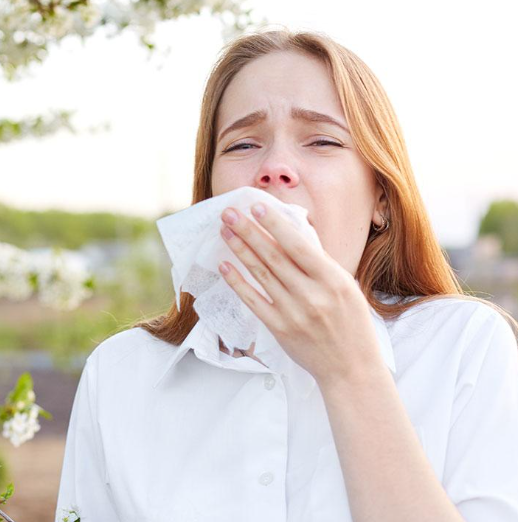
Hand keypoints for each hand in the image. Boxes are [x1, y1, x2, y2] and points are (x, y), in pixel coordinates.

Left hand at [217, 202, 380, 385]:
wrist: (351, 369)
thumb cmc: (351, 324)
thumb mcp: (346, 287)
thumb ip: (319, 264)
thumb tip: (290, 235)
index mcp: (333, 280)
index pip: (299, 246)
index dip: (275, 225)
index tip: (257, 206)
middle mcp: (312, 295)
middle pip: (274, 256)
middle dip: (249, 231)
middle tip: (230, 212)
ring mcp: (294, 313)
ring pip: (261, 275)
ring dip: (240, 251)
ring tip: (225, 231)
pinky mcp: (280, 329)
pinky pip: (253, 301)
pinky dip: (238, 282)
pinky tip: (225, 266)